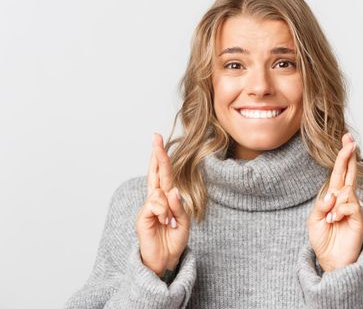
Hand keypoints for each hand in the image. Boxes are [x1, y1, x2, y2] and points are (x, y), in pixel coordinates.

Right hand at [136, 133, 190, 276]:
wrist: (165, 260)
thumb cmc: (174, 240)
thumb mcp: (184, 222)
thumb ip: (179, 207)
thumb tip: (172, 191)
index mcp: (166, 198)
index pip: (163, 174)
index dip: (161, 157)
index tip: (158, 140)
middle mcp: (156, 200)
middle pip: (156, 173)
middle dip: (157, 155)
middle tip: (156, 137)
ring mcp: (148, 208)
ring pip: (159, 192)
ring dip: (168, 206)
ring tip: (169, 222)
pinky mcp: (142, 217)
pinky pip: (154, 205)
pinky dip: (163, 212)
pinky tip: (164, 222)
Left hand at [306, 132, 362, 271]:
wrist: (331, 261)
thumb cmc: (323, 240)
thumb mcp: (315, 220)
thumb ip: (322, 205)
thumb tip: (332, 194)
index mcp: (333, 197)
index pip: (339, 173)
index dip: (343, 157)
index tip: (346, 140)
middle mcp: (345, 200)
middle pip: (349, 173)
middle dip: (348, 156)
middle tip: (350, 139)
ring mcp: (353, 209)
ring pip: (346, 190)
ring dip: (334, 202)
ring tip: (331, 219)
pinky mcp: (359, 219)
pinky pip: (350, 205)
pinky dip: (339, 211)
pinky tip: (335, 220)